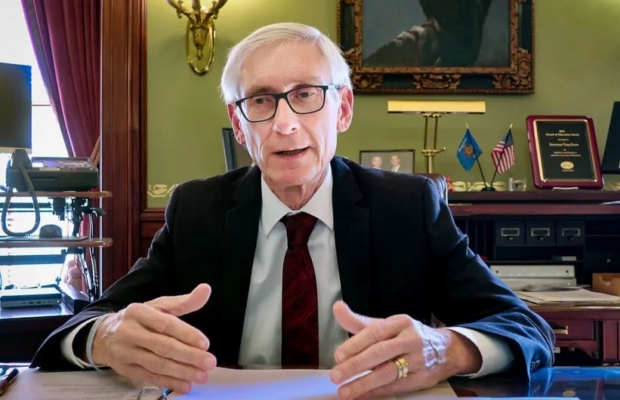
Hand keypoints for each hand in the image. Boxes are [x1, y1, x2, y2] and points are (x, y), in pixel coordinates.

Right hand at [91, 284, 215, 393]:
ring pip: (157, 364)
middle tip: (209, 362)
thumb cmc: (139, 319)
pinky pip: (150, 377)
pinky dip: (169, 383)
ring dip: (182, 372)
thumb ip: (183, 301)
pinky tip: (186, 385)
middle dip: (188, 356)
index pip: (165, 324)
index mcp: (138, 312)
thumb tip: (206, 289)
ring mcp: (125, 352)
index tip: (205, 343)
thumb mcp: (158, 305)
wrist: (104, 336)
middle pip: (162, 346)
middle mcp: (129, 332)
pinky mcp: (125, 369)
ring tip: (202, 375)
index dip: (186, 334)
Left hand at [329, 301, 480, 399]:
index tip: (338, 355)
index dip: (356, 343)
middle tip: (336, 375)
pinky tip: (360, 396)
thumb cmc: (408, 336)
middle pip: (381, 353)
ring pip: (388, 373)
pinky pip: (394, 387)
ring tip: (344, 391)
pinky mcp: (420, 379)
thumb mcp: (387, 325)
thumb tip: (337, 308)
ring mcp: (417, 361)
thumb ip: (359, 321)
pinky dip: (375, 393)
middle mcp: (410, 340)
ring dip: (364, 384)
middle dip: (356, 365)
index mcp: (400, 323)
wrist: (446, 350)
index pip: (376, 332)